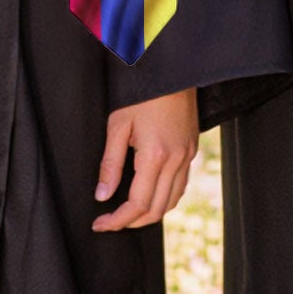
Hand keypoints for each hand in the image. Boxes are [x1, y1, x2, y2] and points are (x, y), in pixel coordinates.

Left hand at [92, 87, 198, 231]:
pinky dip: (165, 198)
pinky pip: (181, 185)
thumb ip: (110, 164)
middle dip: (132, 222)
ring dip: (150, 213)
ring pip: (172, 201)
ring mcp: (187, 155)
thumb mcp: (118, 125)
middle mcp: (176, 159)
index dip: (117, 220)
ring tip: (128, 213)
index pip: (137, 204)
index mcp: (155, 155)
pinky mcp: (192, 149)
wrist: (172, 70)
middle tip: (110, 221)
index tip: (100, 223)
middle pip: (156, 209)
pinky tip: (150, 194)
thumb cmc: (143, 93)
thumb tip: (102, 195)